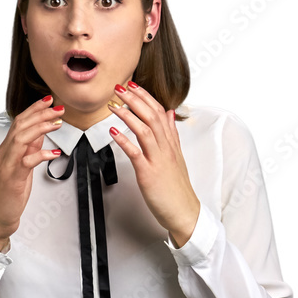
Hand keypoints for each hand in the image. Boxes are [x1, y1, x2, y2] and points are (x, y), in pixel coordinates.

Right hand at [0, 95, 63, 249]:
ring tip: (57, 123)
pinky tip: (54, 153)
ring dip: (41, 128)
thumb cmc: (9, 192)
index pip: (19, 122)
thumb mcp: (22, 166)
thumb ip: (30, 148)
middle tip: (58, 108)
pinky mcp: (12, 178)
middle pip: (20, 125)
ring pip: (21, 138)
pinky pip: (26, 161)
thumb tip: (42, 131)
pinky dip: (41, 154)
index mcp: (6, 149)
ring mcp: (7, 165)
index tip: (49, 100)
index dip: (34, 109)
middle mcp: (4, 153)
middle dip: (40, 113)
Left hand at [107, 81, 200, 247]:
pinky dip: (124, 141)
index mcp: (171, 143)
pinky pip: (136, 154)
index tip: (133, 85)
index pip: (160, 112)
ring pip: (145, 130)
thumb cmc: (177, 187)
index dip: (146, 97)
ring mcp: (158, 160)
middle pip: (152, 116)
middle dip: (135, 99)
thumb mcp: (177, 155)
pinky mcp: (149, 174)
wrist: (184, 211)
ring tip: (114, 104)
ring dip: (129, 115)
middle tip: (120, 87)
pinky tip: (113, 132)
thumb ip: (172, 133)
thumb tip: (169, 113)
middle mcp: (166, 148)